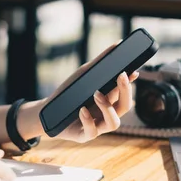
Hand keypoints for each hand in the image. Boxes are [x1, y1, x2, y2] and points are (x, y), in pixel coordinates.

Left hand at [18, 43, 138, 143]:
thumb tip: (118, 44)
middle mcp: (106, 114)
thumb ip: (100, 62)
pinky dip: (88, 120)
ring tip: (96, 94)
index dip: (131, 84)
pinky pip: (92, 131)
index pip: (125, 93)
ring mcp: (97, 126)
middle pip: (125, 107)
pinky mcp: (84, 136)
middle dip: (126, 91)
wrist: (47, 113)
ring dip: (108, 108)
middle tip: (121, 75)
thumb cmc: (68, 94)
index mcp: (109, 100)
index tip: (132, 71)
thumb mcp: (83, 76)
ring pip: (114, 123)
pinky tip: (81, 110)